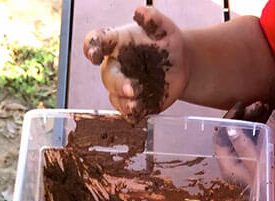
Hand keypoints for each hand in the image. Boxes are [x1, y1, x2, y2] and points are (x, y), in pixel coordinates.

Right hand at [83, 7, 188, 121]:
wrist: (183, 63)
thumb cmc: (167, 41)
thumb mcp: (164, 27)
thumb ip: (152, 18)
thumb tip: (140, 11)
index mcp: (116, 43)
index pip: (96, 42)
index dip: (91, 47)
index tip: (95, 54)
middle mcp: (117, 65)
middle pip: (107, 76)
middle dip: (118, 84)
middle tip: (134, 88)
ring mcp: (124, 86)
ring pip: (115, 97)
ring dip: (124, 103)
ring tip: (138, 105)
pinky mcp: (135, 102)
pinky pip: (127, 112)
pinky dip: (132, 114)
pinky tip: (141, 112)